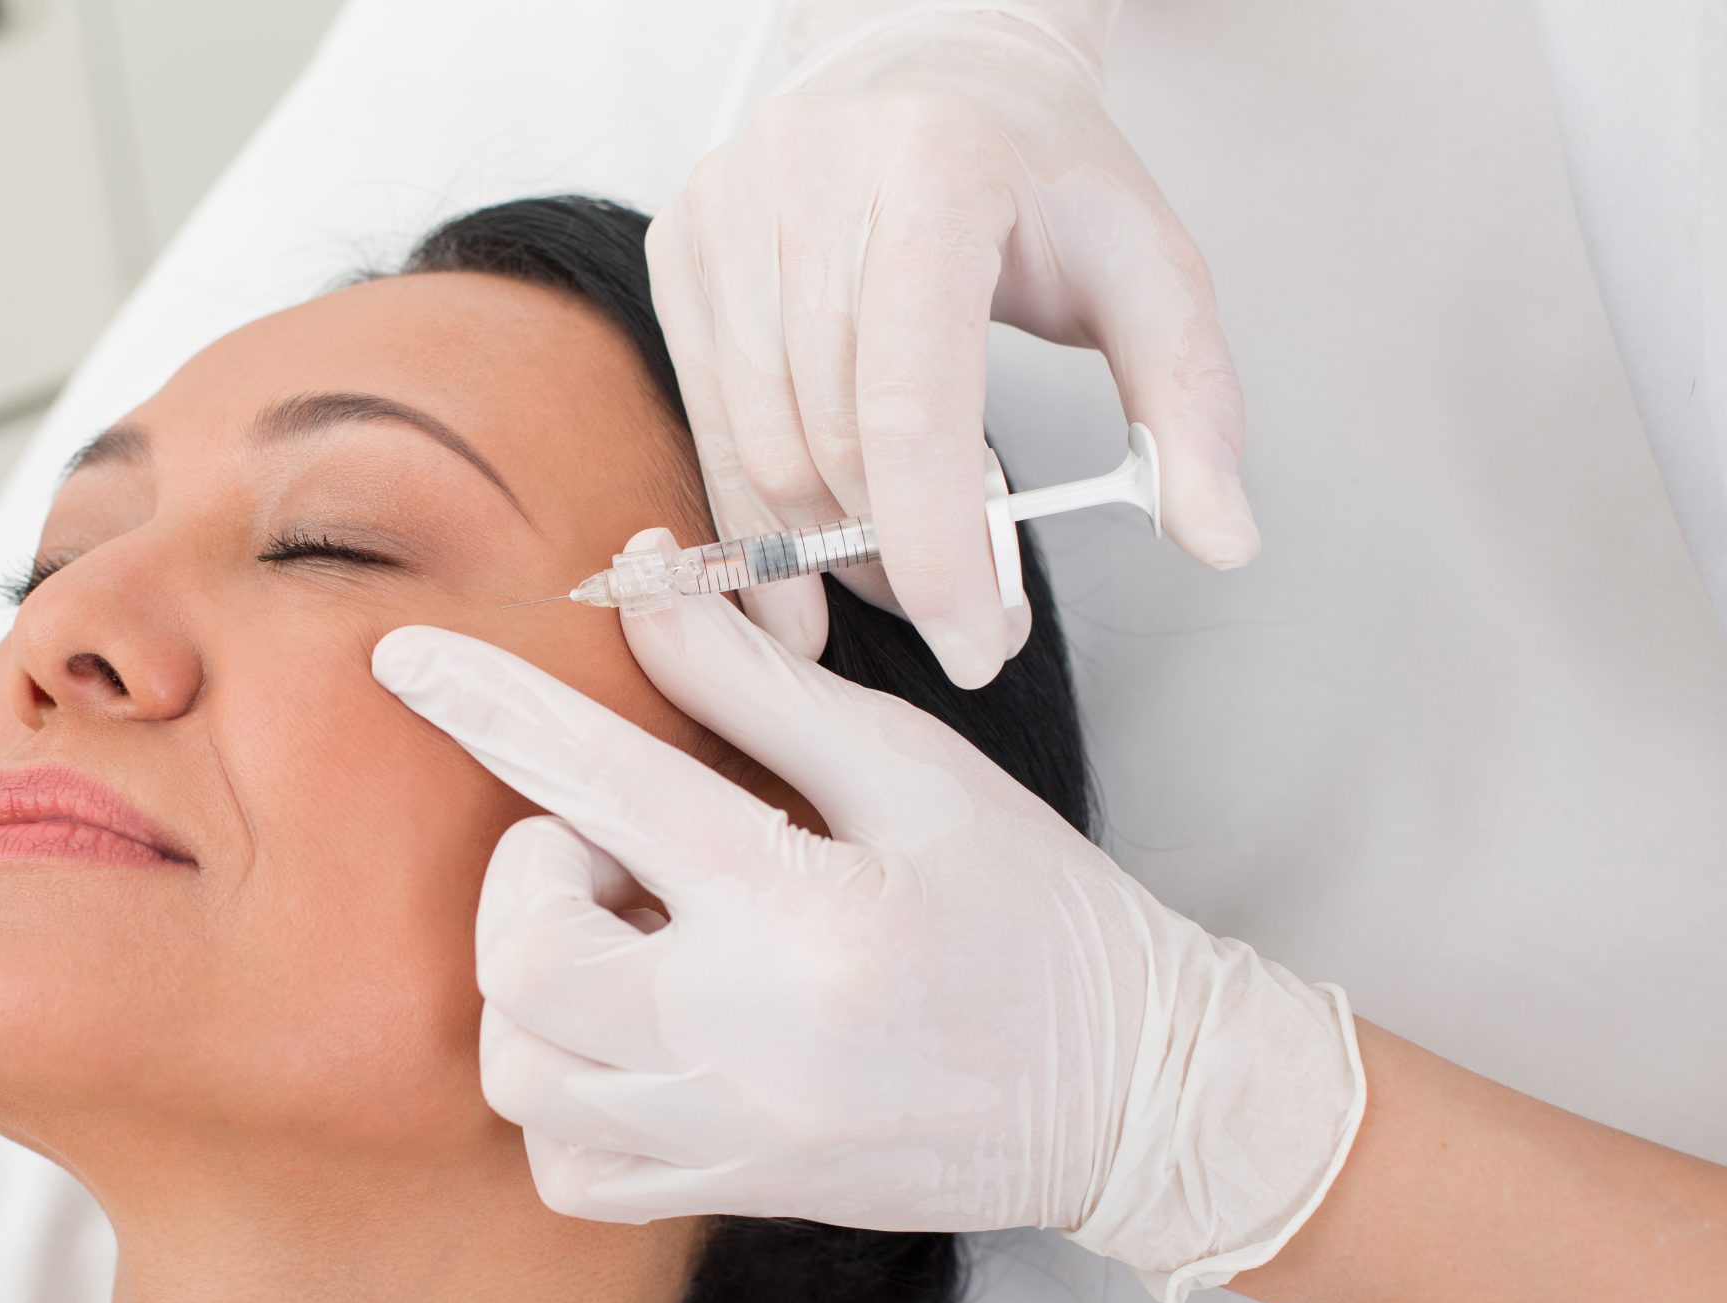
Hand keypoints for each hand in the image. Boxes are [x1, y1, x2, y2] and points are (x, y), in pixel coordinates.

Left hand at [372, 588, 1360, 1302]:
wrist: (1135, 1097)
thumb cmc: (1039, 916)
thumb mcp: (919, 772)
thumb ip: (759, 684)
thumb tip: (641, 580)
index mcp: (799, 910)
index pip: (599, 784)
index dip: (487, 705)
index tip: (402, 659)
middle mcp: (745, 1040)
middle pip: (521, 958)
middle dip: (533, 873)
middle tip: (619, 848)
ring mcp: (729, 1137)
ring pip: (521, 1070)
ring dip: (537, 982)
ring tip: (633, 939)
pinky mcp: (728, 1195)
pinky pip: (564, 1168)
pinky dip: (562, 1094)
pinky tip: (628, 1034)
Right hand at [651, 1, 1257, 681]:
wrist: (930, 57)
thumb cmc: (1038, 173)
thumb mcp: (1147, 267)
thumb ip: (1192, 403)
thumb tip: (1221, 538)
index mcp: (938, 170)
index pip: (913, 400)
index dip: (936, 544)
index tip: (974, 644)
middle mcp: (811, 176)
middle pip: (831, 438)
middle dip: (896, 558)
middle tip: (963, 616)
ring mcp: (729, 206)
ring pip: (761, 443)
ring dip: (826, 545)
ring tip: (894, 576)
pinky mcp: (680, 242)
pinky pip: (710, 417)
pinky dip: (760, 505)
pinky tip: (809, 551)